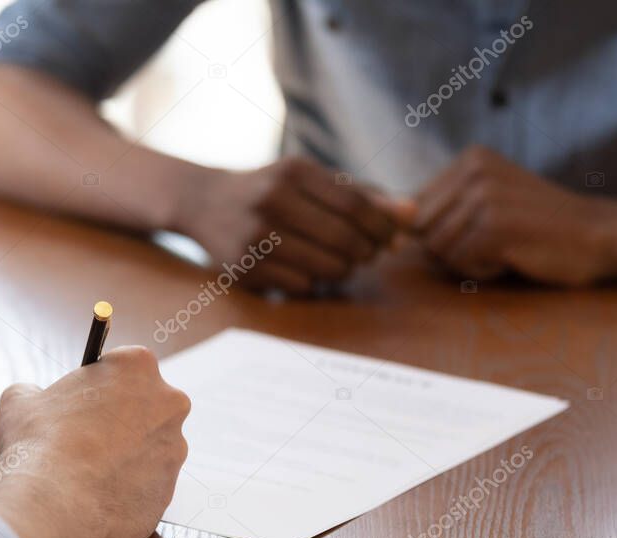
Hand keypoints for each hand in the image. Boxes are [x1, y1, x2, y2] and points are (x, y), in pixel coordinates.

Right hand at [0, 346, 190, 537]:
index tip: (84, 403)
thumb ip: (33, 392)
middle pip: (145, 407)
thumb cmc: (37, 443)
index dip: (100, 388)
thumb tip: (32, 397)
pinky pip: (147, 486)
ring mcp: (175, 448)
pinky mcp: (170, 489)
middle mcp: (168, 403)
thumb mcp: (19, 401)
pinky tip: (96, 498)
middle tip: (86, 440)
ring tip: (87, 474)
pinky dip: (125, 491)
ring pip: (149, 449)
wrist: (53, 505)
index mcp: (137, 366)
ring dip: (124, 458)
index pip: (124, 368)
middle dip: (120, 421)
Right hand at [176, 158, 403, 294]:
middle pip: (346, 240)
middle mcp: (271, 201)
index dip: (384, 227)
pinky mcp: (245, 268)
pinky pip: (303, 286)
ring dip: (344, 270)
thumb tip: (412, 214)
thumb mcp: (312, 181)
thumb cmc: (273, 190)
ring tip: (338, 260)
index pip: (357, 205)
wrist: (204, 202)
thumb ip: (363, 194)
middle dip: (367, 252)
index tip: (391, 239)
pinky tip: (304, 268)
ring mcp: (255, 237)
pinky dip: (313, 281)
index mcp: (293, 171)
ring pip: (328, 268)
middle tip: (367, 253)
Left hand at [412, 146, 613, 285]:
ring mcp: (483, 195)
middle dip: (451, 248)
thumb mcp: (486, 204)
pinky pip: (459, 262)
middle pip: (422, 230)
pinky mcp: (494, 225)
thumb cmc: (536, 228)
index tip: (483, 230)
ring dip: (469, 260)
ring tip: (507, 246)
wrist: (599, 236)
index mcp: (469, 159)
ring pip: (438, 248)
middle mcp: (473, 169)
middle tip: (498, 240)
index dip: (438, 232)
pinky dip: (482, 270)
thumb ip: (441, 210)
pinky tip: (513, 256)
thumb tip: (387, 232)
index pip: (416, 207)